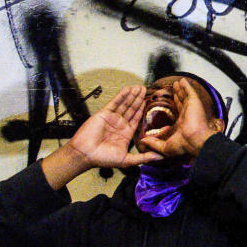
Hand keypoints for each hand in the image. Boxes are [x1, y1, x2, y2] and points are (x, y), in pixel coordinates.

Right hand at [42, 86, 162, 189]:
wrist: (85, 155)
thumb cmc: (103, 159)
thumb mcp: (127, 160)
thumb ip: (144, 157)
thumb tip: (161, 157)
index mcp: (125, 133)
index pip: (136, 118)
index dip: (142, 109)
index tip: (148, 101)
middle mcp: (119, 124)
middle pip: (131, 109)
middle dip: (138, 99)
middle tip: (146, 89)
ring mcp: (112, 118)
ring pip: (124, 104)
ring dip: (132, 95)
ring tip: (140, 87)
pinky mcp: (104, 114)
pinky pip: (114, 102)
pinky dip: (121, 95)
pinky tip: (128, 89)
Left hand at [139, 79, 219, 160]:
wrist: (195, 140)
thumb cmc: (184, 145)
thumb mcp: (166, 147)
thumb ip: (155, 143)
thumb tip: (144, 141)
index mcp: (182, 123)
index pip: (178, 110)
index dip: (174, 104)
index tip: (170, 99)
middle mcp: (187, 114)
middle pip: (181, 101)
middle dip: (177, 94)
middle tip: (174, 87)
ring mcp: (191, 107)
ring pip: (185, 95)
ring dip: (181, 89)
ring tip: (177, 82)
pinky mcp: (194, 102)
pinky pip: (190, 91)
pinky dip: (187, 86)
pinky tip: (183, 81)